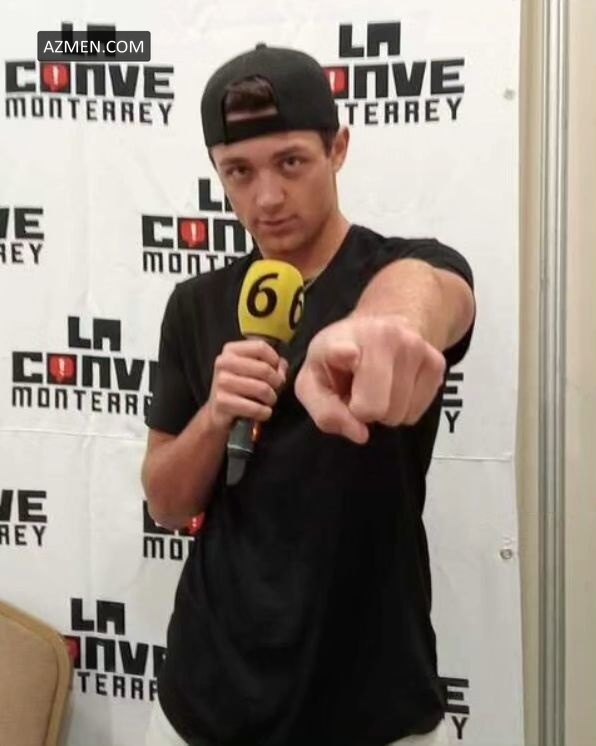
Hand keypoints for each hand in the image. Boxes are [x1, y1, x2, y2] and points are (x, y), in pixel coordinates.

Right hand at [206, 339, 287, 431]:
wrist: (219, 410)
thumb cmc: (241, 387)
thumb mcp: (254, 369)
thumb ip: (272, 363)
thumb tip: (281, 366)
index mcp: (231, 350)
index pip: (261, 347)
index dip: (275, 360)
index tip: (276, 370)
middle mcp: (224, 362)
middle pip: (264, 369)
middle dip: (277, 382)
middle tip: (276, 389)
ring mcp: (221, 382)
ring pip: (262, 388)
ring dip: (271, 398)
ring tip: (269, 401)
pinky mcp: (222, 401)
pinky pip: (255, 408)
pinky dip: (264, 412)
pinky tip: (263, 412)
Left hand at [294, 314, 445, 443]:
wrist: (380, 329)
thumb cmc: (339, 361)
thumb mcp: (313, 383)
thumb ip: (325, 412)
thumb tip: (360, 433)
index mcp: (343, 339)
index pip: (345, 350)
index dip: (345, 354)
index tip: (350, 354)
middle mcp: (385, 337)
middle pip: (376, 409)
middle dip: (365, 412)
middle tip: (358, 391)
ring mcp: (416, 348)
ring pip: (400, 415)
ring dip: (386, 410)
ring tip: (376, 386)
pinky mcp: (437, 362)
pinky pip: (416, 413)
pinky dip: (403, 408)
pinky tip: (394, 386)